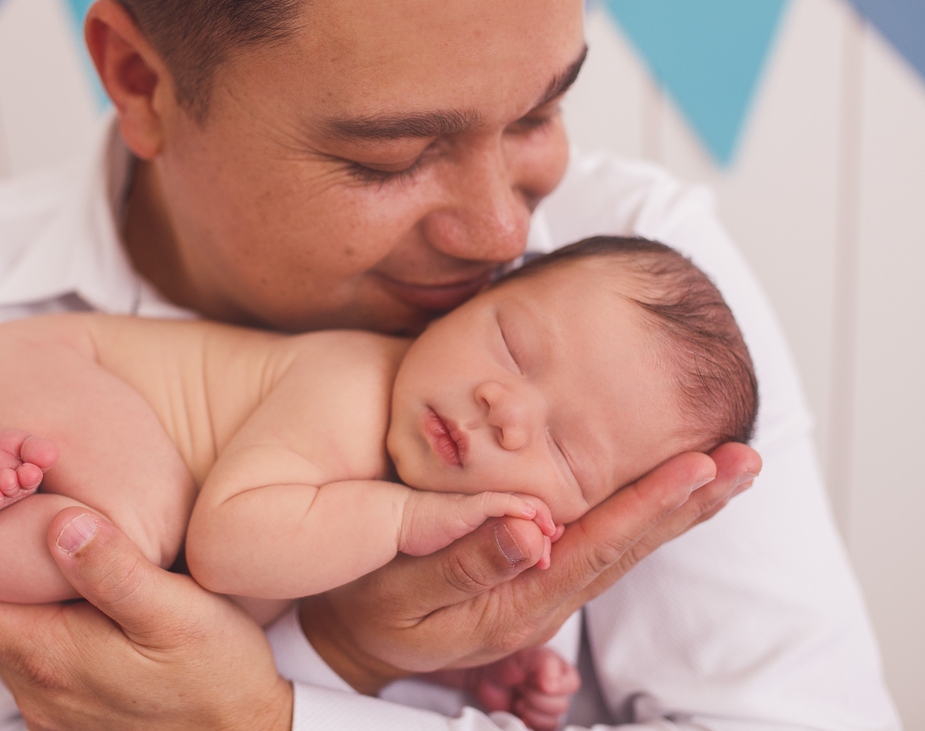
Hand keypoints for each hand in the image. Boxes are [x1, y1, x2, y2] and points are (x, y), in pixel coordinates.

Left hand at [0, 509, 291, 730]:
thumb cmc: (215, 678)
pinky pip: (24, 663)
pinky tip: (29, 613)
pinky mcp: (74, 713)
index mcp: (52, 649)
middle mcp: (39, 681)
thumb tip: (61, 524)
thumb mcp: (175, 614)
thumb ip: (114, 569)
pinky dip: (7, 630)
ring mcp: (54, 703)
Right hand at [301, 442, 760, 693]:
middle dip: (689, 503)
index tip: (698, 466)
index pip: (596, 548)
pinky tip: (669, 497)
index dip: (648, 505)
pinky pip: (602, 546)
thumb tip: (531, 526)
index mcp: (514, 602)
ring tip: (726, 471)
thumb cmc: (366, 602)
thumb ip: (462, 559)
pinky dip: (642, 516)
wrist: (352, 636)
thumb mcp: (398, 588)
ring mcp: (543, 591)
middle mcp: (542, 600)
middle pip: (628, 548)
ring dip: (678, 509)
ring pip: (624, 547)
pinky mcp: (536, 576)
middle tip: (745, 460)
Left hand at [471, 647, 579, 730]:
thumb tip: (553, 686)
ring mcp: (542, 707)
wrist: (483, 672)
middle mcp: (554, 690)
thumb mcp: (529, 653)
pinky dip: (527, 724)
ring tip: (518, 699)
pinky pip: (539, 730)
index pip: (571, 685)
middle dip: (537, 698)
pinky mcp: (530, 720)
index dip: (553, 685)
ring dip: (531, 712)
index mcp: (560, 671)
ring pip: (552, 722)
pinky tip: (517, 713)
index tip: (535, 679)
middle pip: (561, 706)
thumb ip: (547, 665)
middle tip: (522, 687)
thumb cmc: (506, 658)